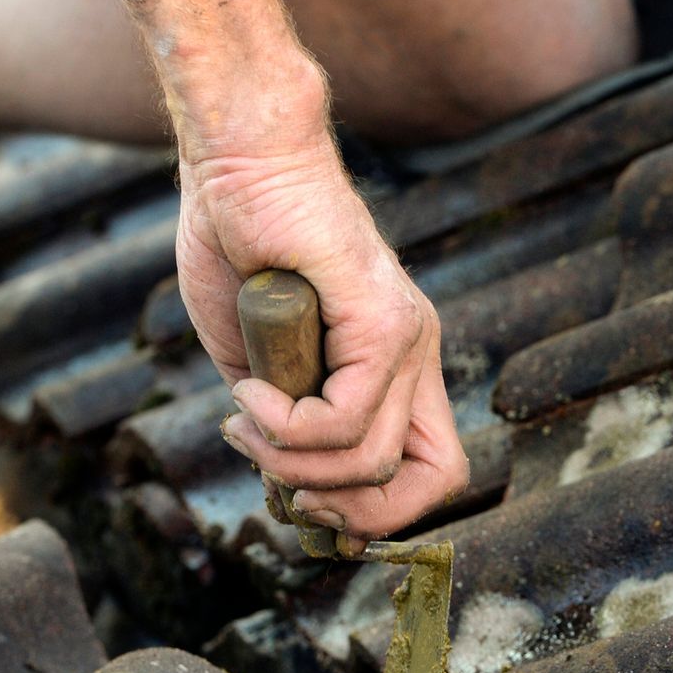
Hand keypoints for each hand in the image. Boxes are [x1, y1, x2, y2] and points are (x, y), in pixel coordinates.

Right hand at [176, 88, 467, 546]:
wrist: (239, 160)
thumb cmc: (238, 243)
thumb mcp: (257, 363)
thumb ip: (282, 423)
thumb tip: (286, 485)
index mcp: (398, 364)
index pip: (434, 471)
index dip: (378, 512)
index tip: (301, 501)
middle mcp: (419, 354)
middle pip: (433, 481)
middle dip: (345, 508)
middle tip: (271, 468)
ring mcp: (408, 337)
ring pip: (374, 459)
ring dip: (292, 460)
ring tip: (246, 417)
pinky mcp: (383, 320)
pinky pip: (345, 417)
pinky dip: (285, 424)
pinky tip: (249, 389)